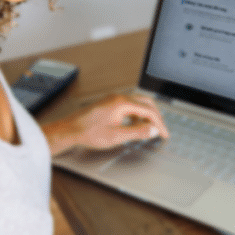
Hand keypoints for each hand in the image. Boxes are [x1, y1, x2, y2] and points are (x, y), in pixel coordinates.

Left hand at [42, 93, 169, 154]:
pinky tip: (134, 124)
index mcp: (122, 104)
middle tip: (161, 129)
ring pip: (137, 103)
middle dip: (155, 116)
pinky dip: (136, 114)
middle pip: (145, 103)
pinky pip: (129, 105)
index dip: (159, 123)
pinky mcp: (109, 103)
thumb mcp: (116, 136)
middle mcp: (118, 98)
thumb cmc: (88, 133)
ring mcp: (113, 99)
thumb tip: (153, 130)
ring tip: (149, 129)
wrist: (70, 130)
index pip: (149, 111)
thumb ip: (138, 133)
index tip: (164, 133)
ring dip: (146, 115)